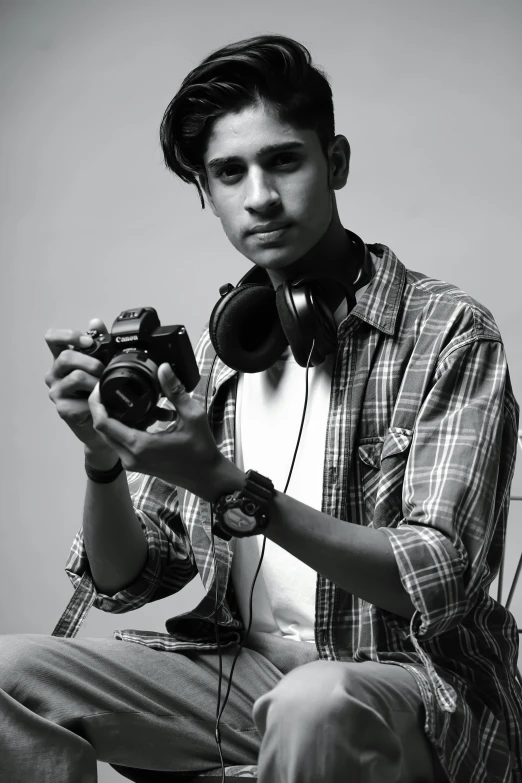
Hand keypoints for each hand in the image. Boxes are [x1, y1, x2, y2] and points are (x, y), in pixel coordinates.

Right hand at [44, 318, 117, 459]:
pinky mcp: (63, 409)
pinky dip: (96, 399)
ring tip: (106, 386)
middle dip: (90, 361)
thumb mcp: (102, 364)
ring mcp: (57, 392)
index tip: (87, 341)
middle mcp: (55, 374)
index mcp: (62, 359)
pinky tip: (102, 402)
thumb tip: (96, 322)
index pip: (52, 338)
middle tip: (104, 369)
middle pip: (66, 357)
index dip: (68, 335)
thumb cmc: (100, 391)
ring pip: (76, 377)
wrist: (104, 422)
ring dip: (96, 380)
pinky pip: (81, 399)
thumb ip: (99, 343)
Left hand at [88, 363, 228, 501]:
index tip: (101, 386)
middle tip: (110, 388)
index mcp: (140, 445)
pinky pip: (120, 443)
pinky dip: (124, 428)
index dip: (96, 402)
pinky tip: (143, 416)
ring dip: (114, 418)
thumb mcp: (192, 416)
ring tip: (128, 400)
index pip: (102, 423)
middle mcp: (130, 456)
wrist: (205, 476)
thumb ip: (175, 391)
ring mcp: (131, 462)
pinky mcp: (135, 464)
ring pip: (109, 436)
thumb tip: (163, 368)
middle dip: (101, 407)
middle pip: (101, 428)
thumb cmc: (201, 449)